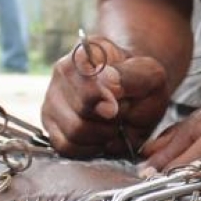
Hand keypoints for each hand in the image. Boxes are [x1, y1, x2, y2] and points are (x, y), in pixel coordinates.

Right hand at [40, 34, 170, 157]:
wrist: (132, 91)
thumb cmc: (139, 82)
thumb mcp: (150, 76)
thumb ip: (131, 78)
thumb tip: (108, 83)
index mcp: (86, 51)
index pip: (79, 75)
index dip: (98, 96)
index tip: (114, 107)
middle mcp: (62, 71)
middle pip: (81, 109)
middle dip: (110, 120)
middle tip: (122, 114)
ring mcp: (52, 97)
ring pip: (73, 131)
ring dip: (102, 135)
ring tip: (114, 125)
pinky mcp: (50, 123)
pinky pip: (65, 146)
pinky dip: (89, 148)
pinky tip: (101, 137)